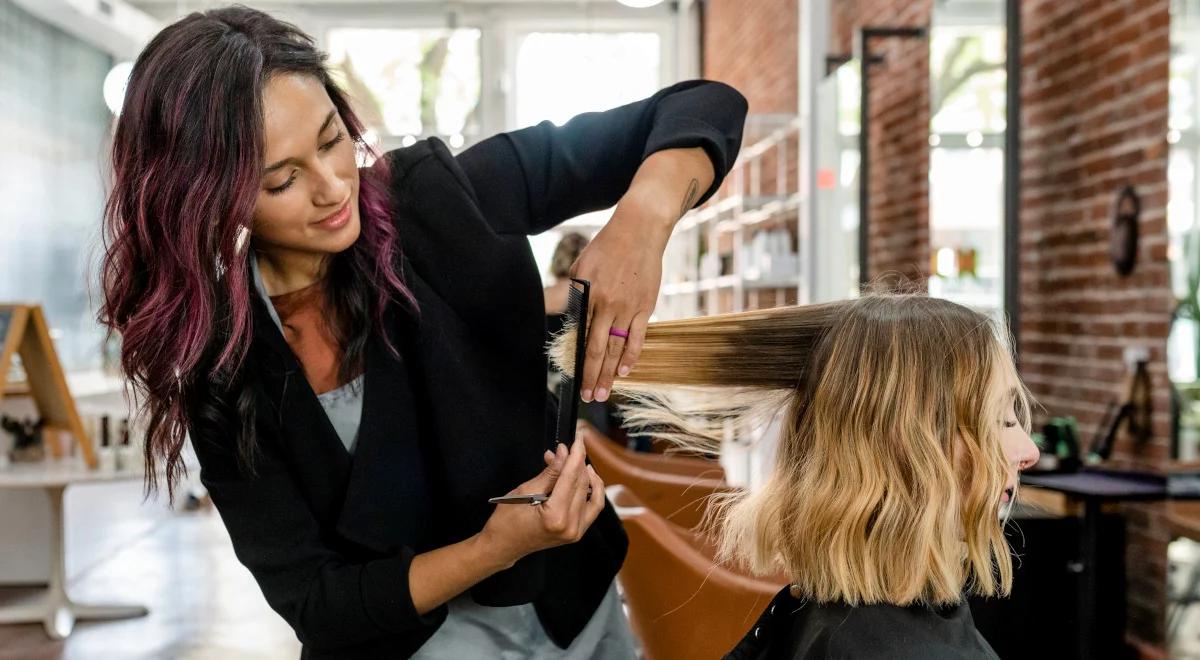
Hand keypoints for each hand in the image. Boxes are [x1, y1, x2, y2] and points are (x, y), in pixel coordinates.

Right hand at [478, 439, 605, 568]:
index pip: (571, 477)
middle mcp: (570, 526)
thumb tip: (564, 453)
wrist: (503, 546)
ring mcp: (576, 532)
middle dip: (576, 462)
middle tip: (566, 449)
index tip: (578, 439)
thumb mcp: (525, 490)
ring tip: (575, 462)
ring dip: (585, 475)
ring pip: (591, 495)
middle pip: (582, 485)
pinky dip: (592, 491)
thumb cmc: (507, 520)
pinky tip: (586, 478)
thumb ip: (550, 472)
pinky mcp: (577, 533)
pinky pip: (593, 508)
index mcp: (556, 516)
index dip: (576, 455)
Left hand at [569, 191, 668, 403]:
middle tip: (589, 397)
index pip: (580, 336)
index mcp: (588, 296)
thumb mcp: (580, 267)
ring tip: (605, 392)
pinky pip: (638, 337)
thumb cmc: (606, 248)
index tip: (574, 379)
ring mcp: (629, 308)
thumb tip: (558, 312)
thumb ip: (570, 293)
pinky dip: (631, 356)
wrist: (639, 231)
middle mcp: (608, 305)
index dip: (577, 360)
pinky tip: (624, 371)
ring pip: (617, 348)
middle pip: (597, 349)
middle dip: (592, 376)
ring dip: (610, 374)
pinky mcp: (646, 307)